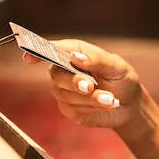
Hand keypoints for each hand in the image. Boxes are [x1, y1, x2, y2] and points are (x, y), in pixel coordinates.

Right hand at [22, 39, 142, 129]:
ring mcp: (64, 90)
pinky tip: (106, 105)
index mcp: (74, 52)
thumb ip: (97, 60)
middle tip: (90, 87)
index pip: (51, 49)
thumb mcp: (117, 67)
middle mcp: (65, 69)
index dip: (37, 51)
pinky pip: (73, 108)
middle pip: (57, 74)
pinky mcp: (68, 108)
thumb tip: (75, 57)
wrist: (129, 104)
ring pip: (66, 94)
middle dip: (74, 82)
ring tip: (110, 99)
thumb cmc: (122, 79)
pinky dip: (91, 108)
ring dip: (90, 98)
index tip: (28, 57)